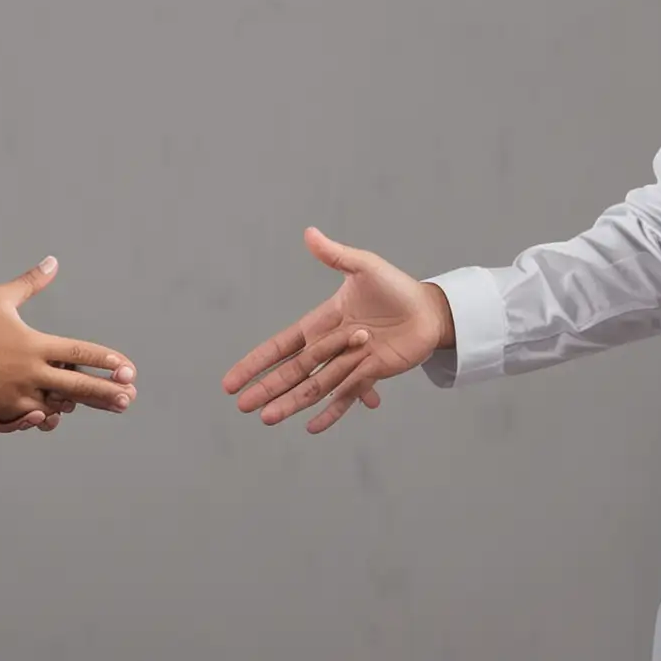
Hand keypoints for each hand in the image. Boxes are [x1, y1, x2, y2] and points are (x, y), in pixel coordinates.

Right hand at [0, 257, 137, 424]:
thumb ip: (29, 283)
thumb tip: (52, 262)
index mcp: (34, 346)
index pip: (78, 353)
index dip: (105, 360)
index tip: (126, 367)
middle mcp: (32, 374)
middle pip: (79, 387)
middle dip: (107, 393)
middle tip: (129, 397)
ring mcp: (21, 397)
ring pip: (60, 406)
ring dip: (79, 406)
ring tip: (103, 405)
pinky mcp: (7, 412)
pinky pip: (34, 418)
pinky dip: (45, 416)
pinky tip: (56, 413)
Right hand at [221, 227, 454, 433]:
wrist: (428, 310)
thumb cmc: (395, 287)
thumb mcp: (364, 267)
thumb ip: (335, 256)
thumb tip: (309, 232)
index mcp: (320, 323)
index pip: (281, 346)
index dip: (256, 362)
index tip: (232, 380)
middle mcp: (329, 347)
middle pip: (291, 372)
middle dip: (266, 388)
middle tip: (243, 406)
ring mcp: (347, 364)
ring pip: (313, 388)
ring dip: (291, 403)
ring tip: (268, 419)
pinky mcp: (368, 375)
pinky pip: (346, 397)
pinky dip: (332, 412)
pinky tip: (312, 428)